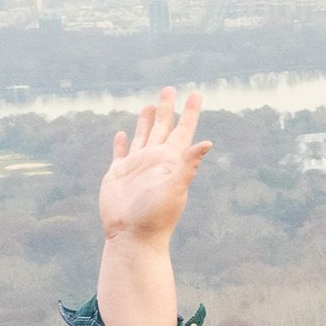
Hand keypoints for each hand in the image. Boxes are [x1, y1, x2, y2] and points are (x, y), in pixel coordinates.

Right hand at [99, 89, 211, 243]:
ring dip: (145, 121)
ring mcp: (136, 167)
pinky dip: (121, 143)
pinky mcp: (118, 175)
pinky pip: (120, 154)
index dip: (190, 112)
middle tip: (169, 88)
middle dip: (166, 108)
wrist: (132, 237)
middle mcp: (155, 160)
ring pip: (142, 137)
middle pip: (162, 127)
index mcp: (171, 161)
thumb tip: (208, 143)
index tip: (196, 93)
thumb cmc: (156, 216)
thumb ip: (189, 165)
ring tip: (149, 105)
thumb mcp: (175, 188)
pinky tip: (122, 133)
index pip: (183, 130)